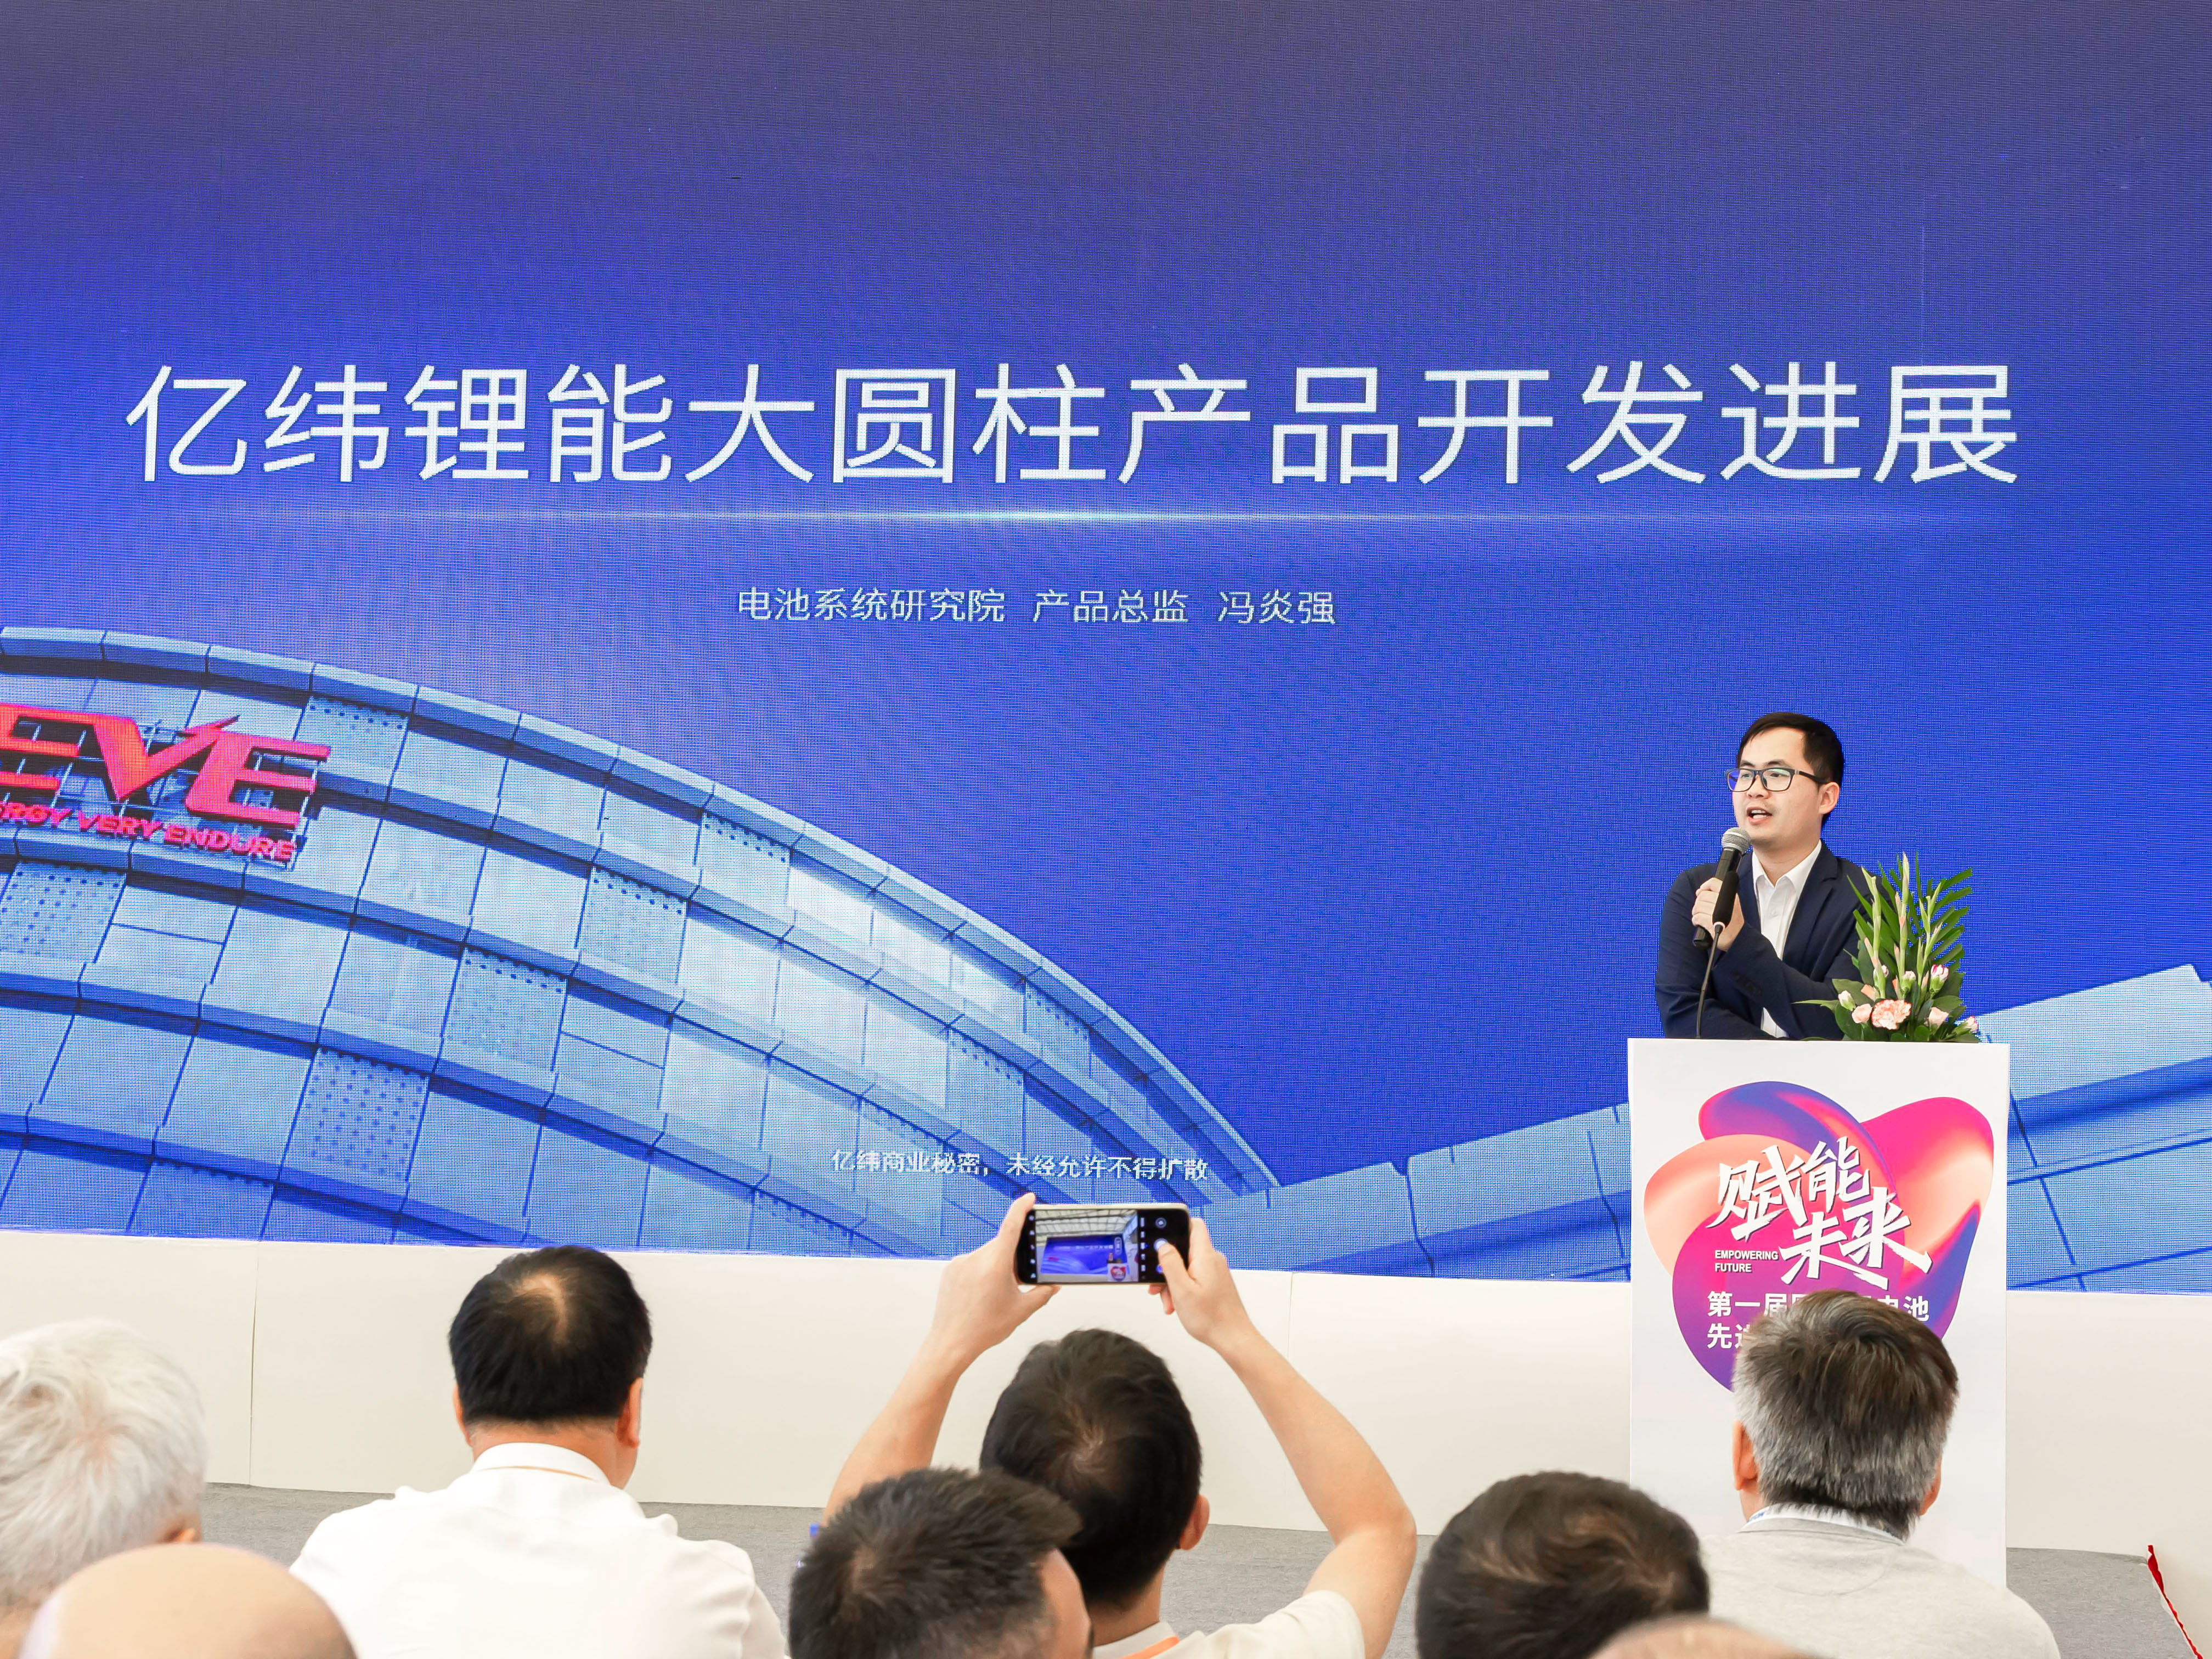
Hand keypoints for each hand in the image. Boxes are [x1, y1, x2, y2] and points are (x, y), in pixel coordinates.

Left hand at [923, 1194, 1058, 1367]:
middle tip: (1016, 1278)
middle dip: (1011, 1256)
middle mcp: (976, 1258)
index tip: (1029, 1198)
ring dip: (995, 1265)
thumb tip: (1054, 1285)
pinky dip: (980, 1271)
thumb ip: (1042, 1294)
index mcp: (995, 1265)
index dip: (1021, 1209)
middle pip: (1001, 1244)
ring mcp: (960, 1263)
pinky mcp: (950, 1270)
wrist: (951, 1342)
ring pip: (986, 1254)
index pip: (1011, 1226)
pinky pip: (971, 1262)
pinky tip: (979, 1293)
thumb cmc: (984, 1329)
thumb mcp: (1021, 1311)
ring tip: (994, 1293)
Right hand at [1152, 1218, 1256, 1353]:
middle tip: (1160, 1284)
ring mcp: (1215, 1271)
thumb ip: (1170, 1263)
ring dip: (1174, 1282)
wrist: (1233, 1338)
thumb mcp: (1182, 1289)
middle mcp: (1212, 1260)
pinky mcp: (1215, 1282)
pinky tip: (1179, 1304)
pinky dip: (1183, 1288)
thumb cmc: (1212, 1318)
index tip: (1160, 1238)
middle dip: (1168, 1266)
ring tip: (1171, 1302)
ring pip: (1187, 1267)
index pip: (1193, 1224)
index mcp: (1205, 1256)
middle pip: (1184, 1250)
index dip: (1176, 1225)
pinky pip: (1193, 1277)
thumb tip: (1163, 1245)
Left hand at [1691, 876, 1744, 951]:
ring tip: (1702, 917)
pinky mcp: (1712, 923)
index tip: (1702, 891)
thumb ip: (1716, 895)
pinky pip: (1697, 917)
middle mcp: (1726, 903)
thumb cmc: (1731, 922)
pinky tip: (1701, 923)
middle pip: (1702, 896)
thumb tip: (1700, 890)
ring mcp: (1719, 913)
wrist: (1738, 939)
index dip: (1705, 886)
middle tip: (1703, 910)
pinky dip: (1696, 921)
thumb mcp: (1730, 905)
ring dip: (1696, 913)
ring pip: (1698, 906)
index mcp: (1731, 896)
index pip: (1714, 883)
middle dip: (1698, 903)